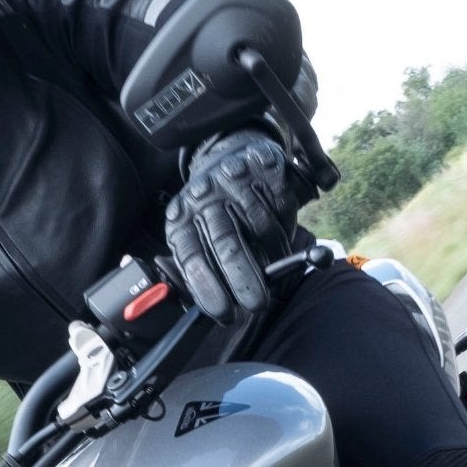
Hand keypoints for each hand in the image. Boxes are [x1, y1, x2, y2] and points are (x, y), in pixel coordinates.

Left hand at [164, 129, 302, 321]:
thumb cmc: (213, 211)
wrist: (233, 152)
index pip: (191, 255)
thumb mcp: (194, 236)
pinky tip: (281, 246)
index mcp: (181, 216)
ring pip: (260, 227)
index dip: (207, 287)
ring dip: (272, 259)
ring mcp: (236, 179)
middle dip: (243, 279)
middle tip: (257, 304)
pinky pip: (281, 209)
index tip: (224, 313)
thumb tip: (209, 308)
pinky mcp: (265, 169)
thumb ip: (196, 270)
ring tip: (274, 278)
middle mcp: (205, 194)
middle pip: (226, 241)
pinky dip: (285, 234)